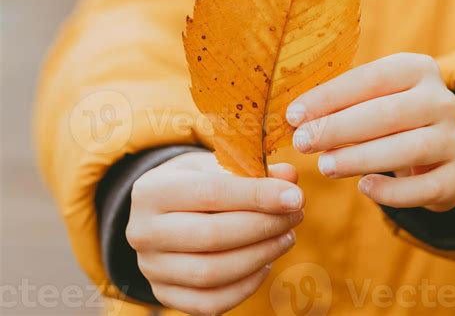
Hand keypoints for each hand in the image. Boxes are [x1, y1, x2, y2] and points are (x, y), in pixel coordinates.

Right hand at [126, 151, 303, 315]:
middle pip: (212, 236)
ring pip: (212, 273)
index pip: (210, 192)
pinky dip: (245, 285)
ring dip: (260, 255)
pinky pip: (210, 302)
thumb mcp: (215, 165)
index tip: (295, 197)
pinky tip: (265, 262)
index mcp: (152, 190)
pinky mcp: (162, 294)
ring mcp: (150, 267)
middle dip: (263, 226)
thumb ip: (251, 170)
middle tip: (297, 215)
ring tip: (286, 236)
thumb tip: (291, 180)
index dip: (256, 196)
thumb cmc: (193, 181)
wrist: (158, 211)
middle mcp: (143, 230)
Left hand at [286, 53, 454, 212]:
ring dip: (360, 158)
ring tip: (324, 166)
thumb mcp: (369, 97)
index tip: (292, 115)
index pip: (369, 79)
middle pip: (387, 113)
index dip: (328, 98)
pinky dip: (394, 191)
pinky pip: (426, 187)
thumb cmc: (387, 115)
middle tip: (301, 143)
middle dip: (338, 128)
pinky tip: (364, 188)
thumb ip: (338, 102)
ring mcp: (454, 139)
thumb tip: (292, 118)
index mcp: (416, 68)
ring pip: (408, 148)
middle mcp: (440, 100)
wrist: (436, 145)